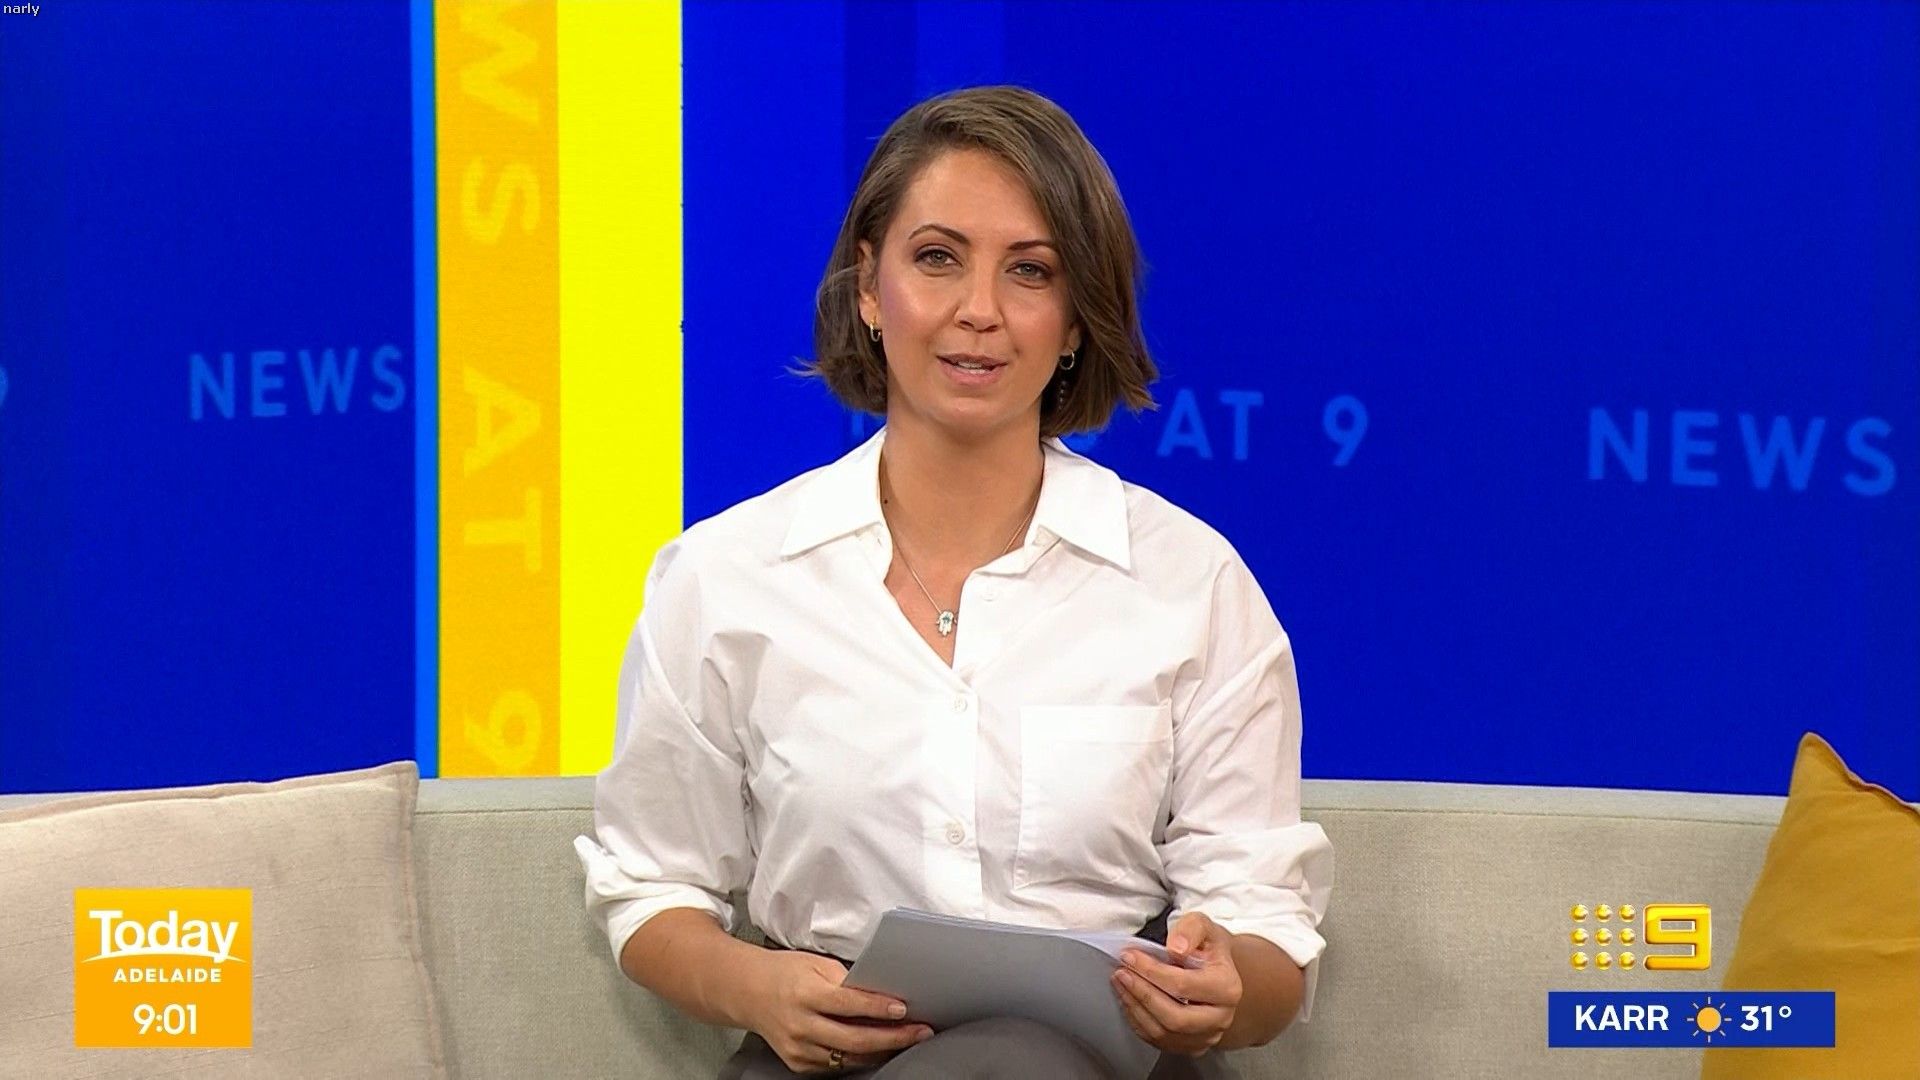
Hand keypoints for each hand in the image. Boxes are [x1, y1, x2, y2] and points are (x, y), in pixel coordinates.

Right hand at [746, 950, 933, 1072]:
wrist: (747, 991)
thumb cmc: (784, 972)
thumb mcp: (815, 964)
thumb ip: (845, 981)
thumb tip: (880, 992)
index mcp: (806, 994)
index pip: (849, 1005)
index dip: (879, 1008)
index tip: (904, 1009)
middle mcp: (801, 1025)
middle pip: (854, 1039)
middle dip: (893, 1037)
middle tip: (920, 1032)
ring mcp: (798, 1048)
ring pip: (848, 1058)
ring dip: (881, 1050)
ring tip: (905, 1040)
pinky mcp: (797, 1062)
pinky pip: (835, 1065)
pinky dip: (858, 1057)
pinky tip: (877, 1049)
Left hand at [1110, 912, 1242, 1057]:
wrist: (1217, 970)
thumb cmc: (1208, 948)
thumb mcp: (1204, 926)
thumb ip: (1191, 930)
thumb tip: (1176, 947)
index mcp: (1227, 987)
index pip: (1183, 985)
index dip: (1151, 972)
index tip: (1129, 957)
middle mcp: (1221, 1017)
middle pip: (1174, 1017)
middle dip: (1142, 994)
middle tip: (1121, 973)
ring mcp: (1208, 1035)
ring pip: (1164, 1033)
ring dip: (1135, 1008)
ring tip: (1121, 983)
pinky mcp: (1192, 1046)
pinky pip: (1160, 1041)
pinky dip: (1138, 1022)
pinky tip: (1129, 1001)